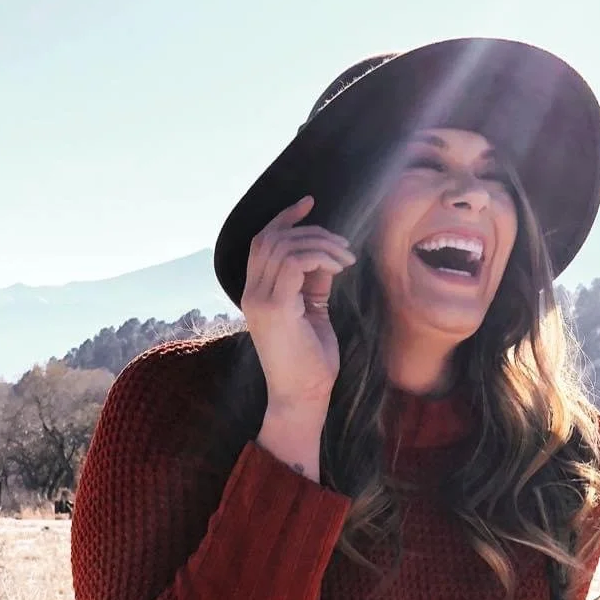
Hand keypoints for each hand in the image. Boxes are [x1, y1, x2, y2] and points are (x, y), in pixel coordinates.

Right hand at [240, 195, 355, 411]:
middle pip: (272, 237)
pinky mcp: (276, 307)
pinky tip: (340, 268)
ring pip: (285, 245)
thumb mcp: (314, 311)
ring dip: (322, 244)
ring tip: (347, 259)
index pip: (261, 241)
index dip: (283, 218)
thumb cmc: (311, 360)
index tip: (309, 203)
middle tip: (343, 245)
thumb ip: (314, 282)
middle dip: (311, 230)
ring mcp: (260, 299)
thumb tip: (327, 255)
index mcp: (256, 293)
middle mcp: (252, 292)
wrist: (303, 396)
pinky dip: (321, 257)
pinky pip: (295, 261)